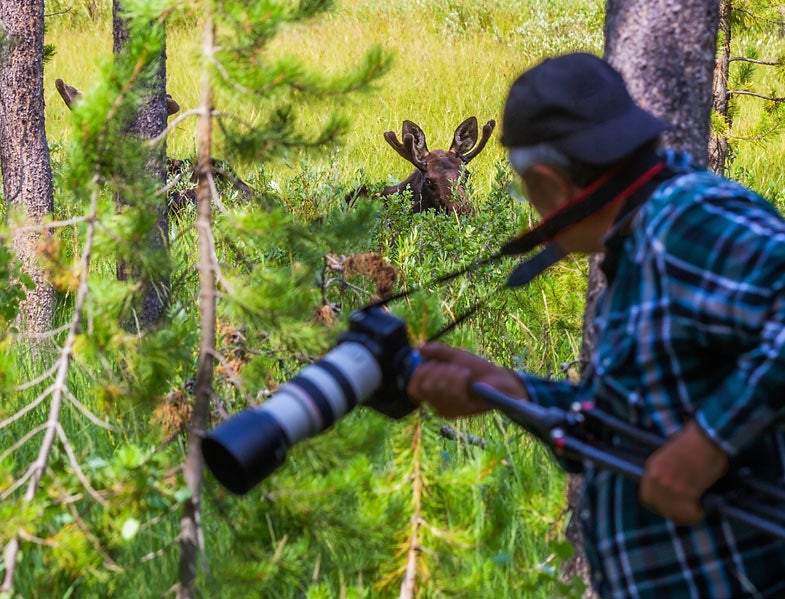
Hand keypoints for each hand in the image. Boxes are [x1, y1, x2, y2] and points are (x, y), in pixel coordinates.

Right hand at [406, 342, 527, 417]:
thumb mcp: (456, 356)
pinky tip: (468, 378)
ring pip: (437, 388)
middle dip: (439, 370)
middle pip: (424, 386)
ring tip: (465, 372)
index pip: (413, 388)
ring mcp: (448, 408)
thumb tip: (420, 348)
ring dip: (451, 374)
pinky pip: (452, 393)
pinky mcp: (460, 411)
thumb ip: (438, 352)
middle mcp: (436, 403)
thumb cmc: (476, 369)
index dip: (420, 373)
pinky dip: (460, 380)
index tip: (435, 363)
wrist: (499, 381)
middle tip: (455, 367)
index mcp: (432, 391)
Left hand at [639, 420, 728, 525]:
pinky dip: (696, 514)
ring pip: (673, 513)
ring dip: (685, 514)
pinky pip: (688, 513)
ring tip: (696, 510)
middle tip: (686, 510)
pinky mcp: (684, 491)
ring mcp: (669, 485)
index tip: (670, 507)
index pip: (647, 497)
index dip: (659, 505)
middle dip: (672, 512)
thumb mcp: (670, 455)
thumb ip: (666, 472)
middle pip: (659, 508)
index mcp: (652, 467)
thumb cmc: (694, 443)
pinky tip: (702, 509)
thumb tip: (672, 491)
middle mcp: (657, 478)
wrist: (707, 437)